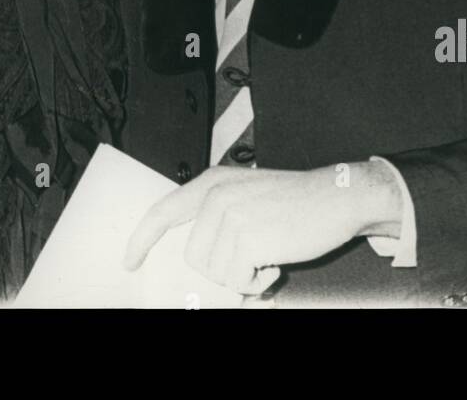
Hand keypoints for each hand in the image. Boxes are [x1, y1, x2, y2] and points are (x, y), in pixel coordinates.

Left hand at [122, 162, 401, 296]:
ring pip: (216, 272)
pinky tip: (276, 261)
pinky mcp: (246, 238)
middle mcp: (216, 197)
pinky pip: (238, 280)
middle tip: (255, 255)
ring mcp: (230, 216)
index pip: (164, 211)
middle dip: (224, 267)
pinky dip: (258, 282)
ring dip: (244, 274)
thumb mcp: (247, 194)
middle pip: (194, 258)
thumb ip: (219, 215)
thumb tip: (200, 256)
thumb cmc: (296, 200)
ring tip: (268, 253)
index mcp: (212, 184)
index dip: (142, 238)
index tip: (130, 259)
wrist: (336, 197)